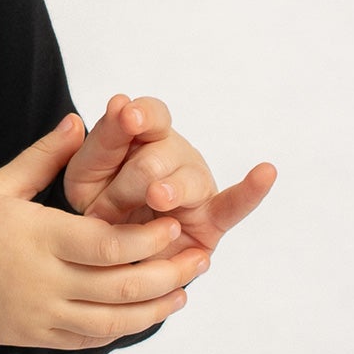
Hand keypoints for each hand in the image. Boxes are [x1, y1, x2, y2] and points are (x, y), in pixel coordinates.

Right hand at [0, 116, 209, 349]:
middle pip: (120, 287)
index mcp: (39, 239)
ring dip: (154, 310)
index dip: (148, 240)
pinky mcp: (38, 337)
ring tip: (183, 292)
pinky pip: (90, 340)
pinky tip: (144, 316)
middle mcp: (45, 282)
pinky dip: (122, 329)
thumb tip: (78, 119)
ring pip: (112, 322)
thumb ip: (44, 155)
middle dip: (167, 274)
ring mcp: (42, 314)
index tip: (175, 225)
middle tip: (198, 257)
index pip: (108, 245)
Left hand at [64, 93, 275, 258]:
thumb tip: (120, 102)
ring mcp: (197, 185)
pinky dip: (252, 190)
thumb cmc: (100, 202)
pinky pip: (236, 204)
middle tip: (103, 212)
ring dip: (165, 191)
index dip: (139, 115)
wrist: (109, 252)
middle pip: (156, 156)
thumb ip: (102, 142)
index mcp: (145, 136)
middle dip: (124, 185)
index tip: (127, 117)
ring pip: (186, 180)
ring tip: (157, 198)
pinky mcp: (213, 219)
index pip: (150, 114)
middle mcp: (176, 154)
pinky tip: (266, 172)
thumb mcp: (87, 171)